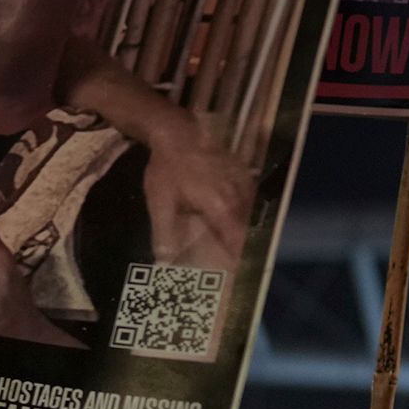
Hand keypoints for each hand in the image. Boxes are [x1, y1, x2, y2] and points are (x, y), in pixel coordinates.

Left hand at [138, 118, 252, 267]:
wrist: (177, 132)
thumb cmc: (167, 169)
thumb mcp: (160, 204)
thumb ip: (165, 236)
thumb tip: (164, 263)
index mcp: (221, 208)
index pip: (237, 243)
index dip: (236, 261)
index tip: (232, 276)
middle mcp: (239, 197)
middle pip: (245, 231)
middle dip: (239, 249)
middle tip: (230, 265)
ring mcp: (243, 183)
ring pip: (248, 216)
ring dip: (241, 232)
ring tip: (230, 247)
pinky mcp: (242, 173)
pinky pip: (247, 201)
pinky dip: (241, 215)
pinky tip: (230, 221)